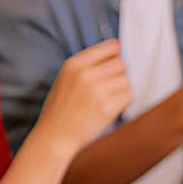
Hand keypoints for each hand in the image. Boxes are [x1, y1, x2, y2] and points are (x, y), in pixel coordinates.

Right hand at [34, 40, 132, 155]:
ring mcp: (98, 90)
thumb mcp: (65, 78)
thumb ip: (86, 65)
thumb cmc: (59, 109)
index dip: (115, 54)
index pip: (110, 47)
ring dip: (121, 89)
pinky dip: (123, 102)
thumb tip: (116, 51)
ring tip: (107, 98)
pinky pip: (128, 96)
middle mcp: (86, 74)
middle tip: (108, 86)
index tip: (115, 60)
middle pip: (121, 63)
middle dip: (117, 74)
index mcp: (74, 64)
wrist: (55, 136)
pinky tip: (110, 107)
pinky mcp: (108, 106)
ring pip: (126, 80)